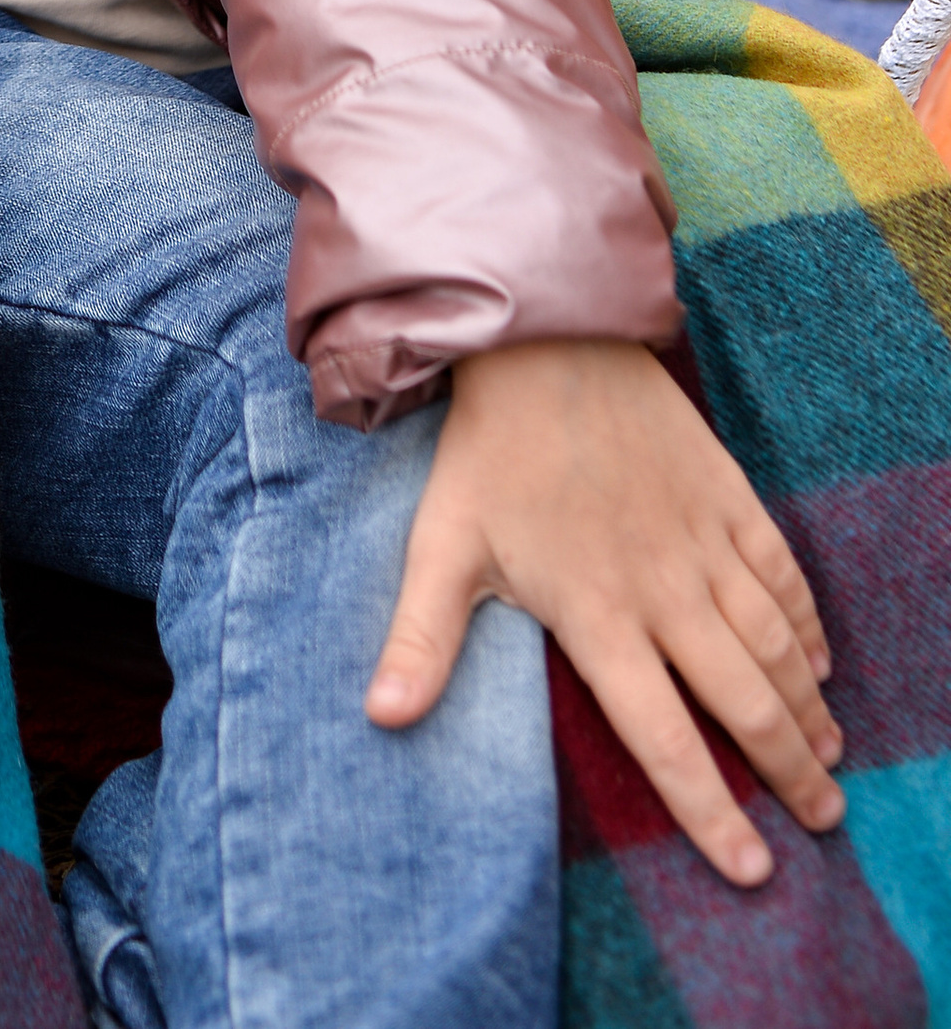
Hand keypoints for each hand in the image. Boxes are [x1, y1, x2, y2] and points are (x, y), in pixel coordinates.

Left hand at [368, 337, 839, 884]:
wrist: (543, 340)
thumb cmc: (488, 450)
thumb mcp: (442, 546)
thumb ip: (422, 639)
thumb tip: (380, 719)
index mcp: (600, 616)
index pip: (665, 738)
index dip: (710, 812)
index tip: (750, 870)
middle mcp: (666, 590)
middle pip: (745, 703)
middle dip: (789, 774)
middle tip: (823, 824)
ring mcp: (704, 541)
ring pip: (775, 646)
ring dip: (808, 709)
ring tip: (829, 760)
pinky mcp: (727, 494)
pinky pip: (782, 573)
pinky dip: (808, 625)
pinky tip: (819, 664)